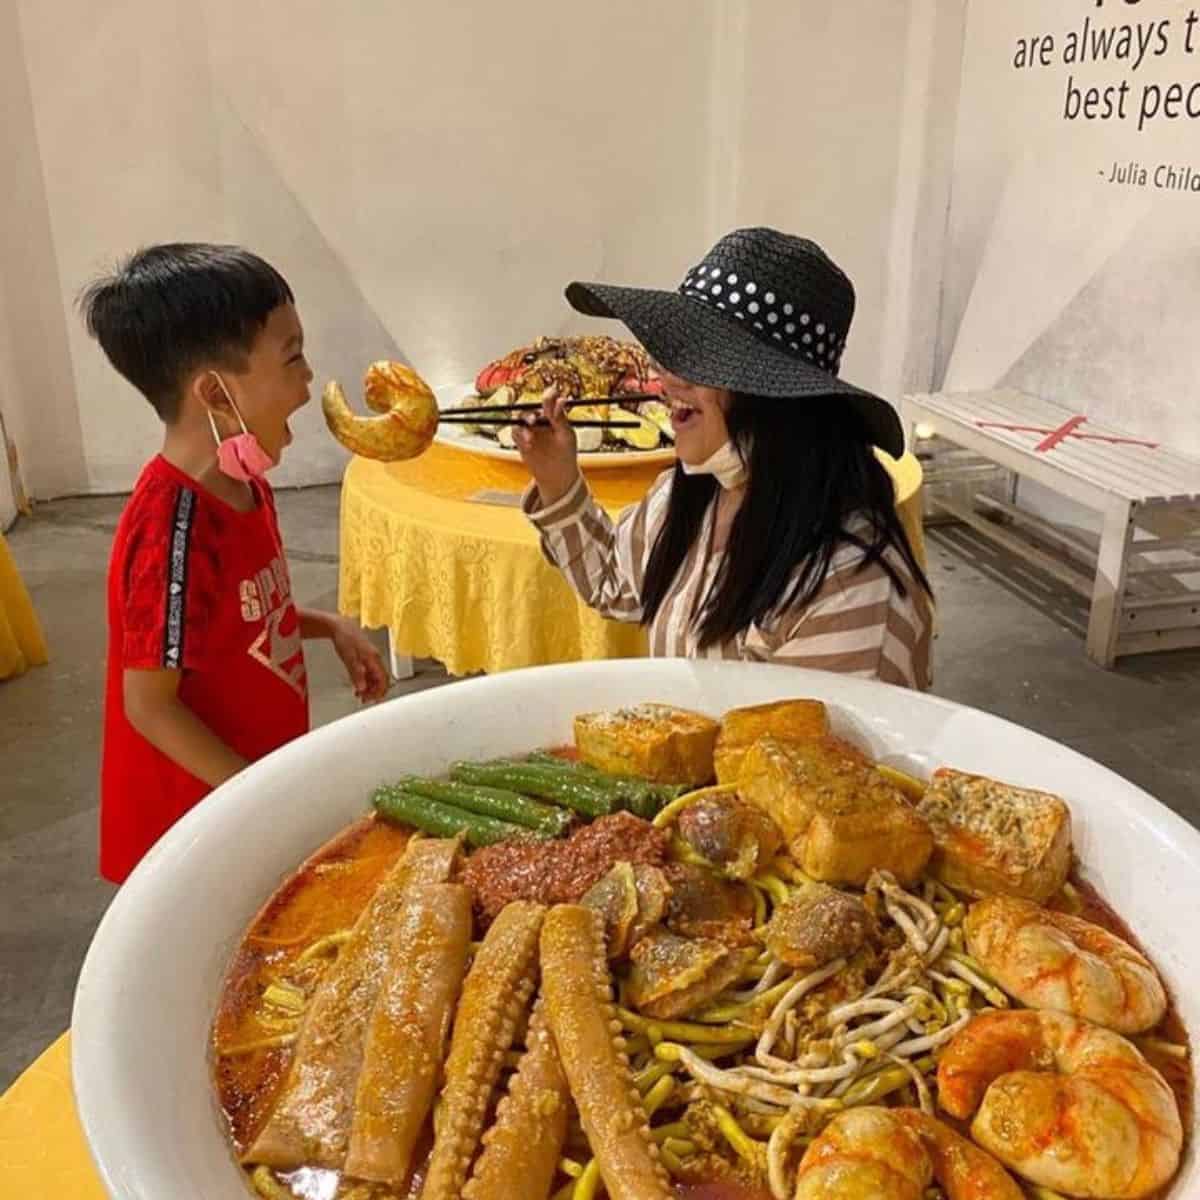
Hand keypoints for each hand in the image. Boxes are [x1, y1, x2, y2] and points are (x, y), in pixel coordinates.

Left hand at [329, 617, 389, 702]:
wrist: (341, 627)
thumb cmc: (346, 638)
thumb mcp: (349, 658)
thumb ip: (356, 674)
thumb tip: (362, 688)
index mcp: (374, 659)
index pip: (383, 679)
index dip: (380, 691)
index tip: (373, 699)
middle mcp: (375, 659)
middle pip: (381, 680)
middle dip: (374, 692)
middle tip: (365, 700)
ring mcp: (371, 659)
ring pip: (375, 678)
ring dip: (369, 688)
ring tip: (360, 695)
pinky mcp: (366, 658)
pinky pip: (370, 673)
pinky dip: (365, 681)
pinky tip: (358, 686)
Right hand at [514, 387, 579, 505]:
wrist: (556, 474)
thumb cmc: (566, 453)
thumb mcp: (566, 436)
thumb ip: (561, 418)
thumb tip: (561, 400)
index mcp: (554, 414)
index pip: (550, 399)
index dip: (548, 395)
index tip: (548, 396)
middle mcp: (540, 418)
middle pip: (530, 407)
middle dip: (530, 413)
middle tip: (533, 421)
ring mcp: (530, 428)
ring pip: (520, 418)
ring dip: (523, 425)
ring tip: (530, 440)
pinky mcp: (521, 439)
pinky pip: (515, 432)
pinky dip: (519, 436)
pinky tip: (528, 446)